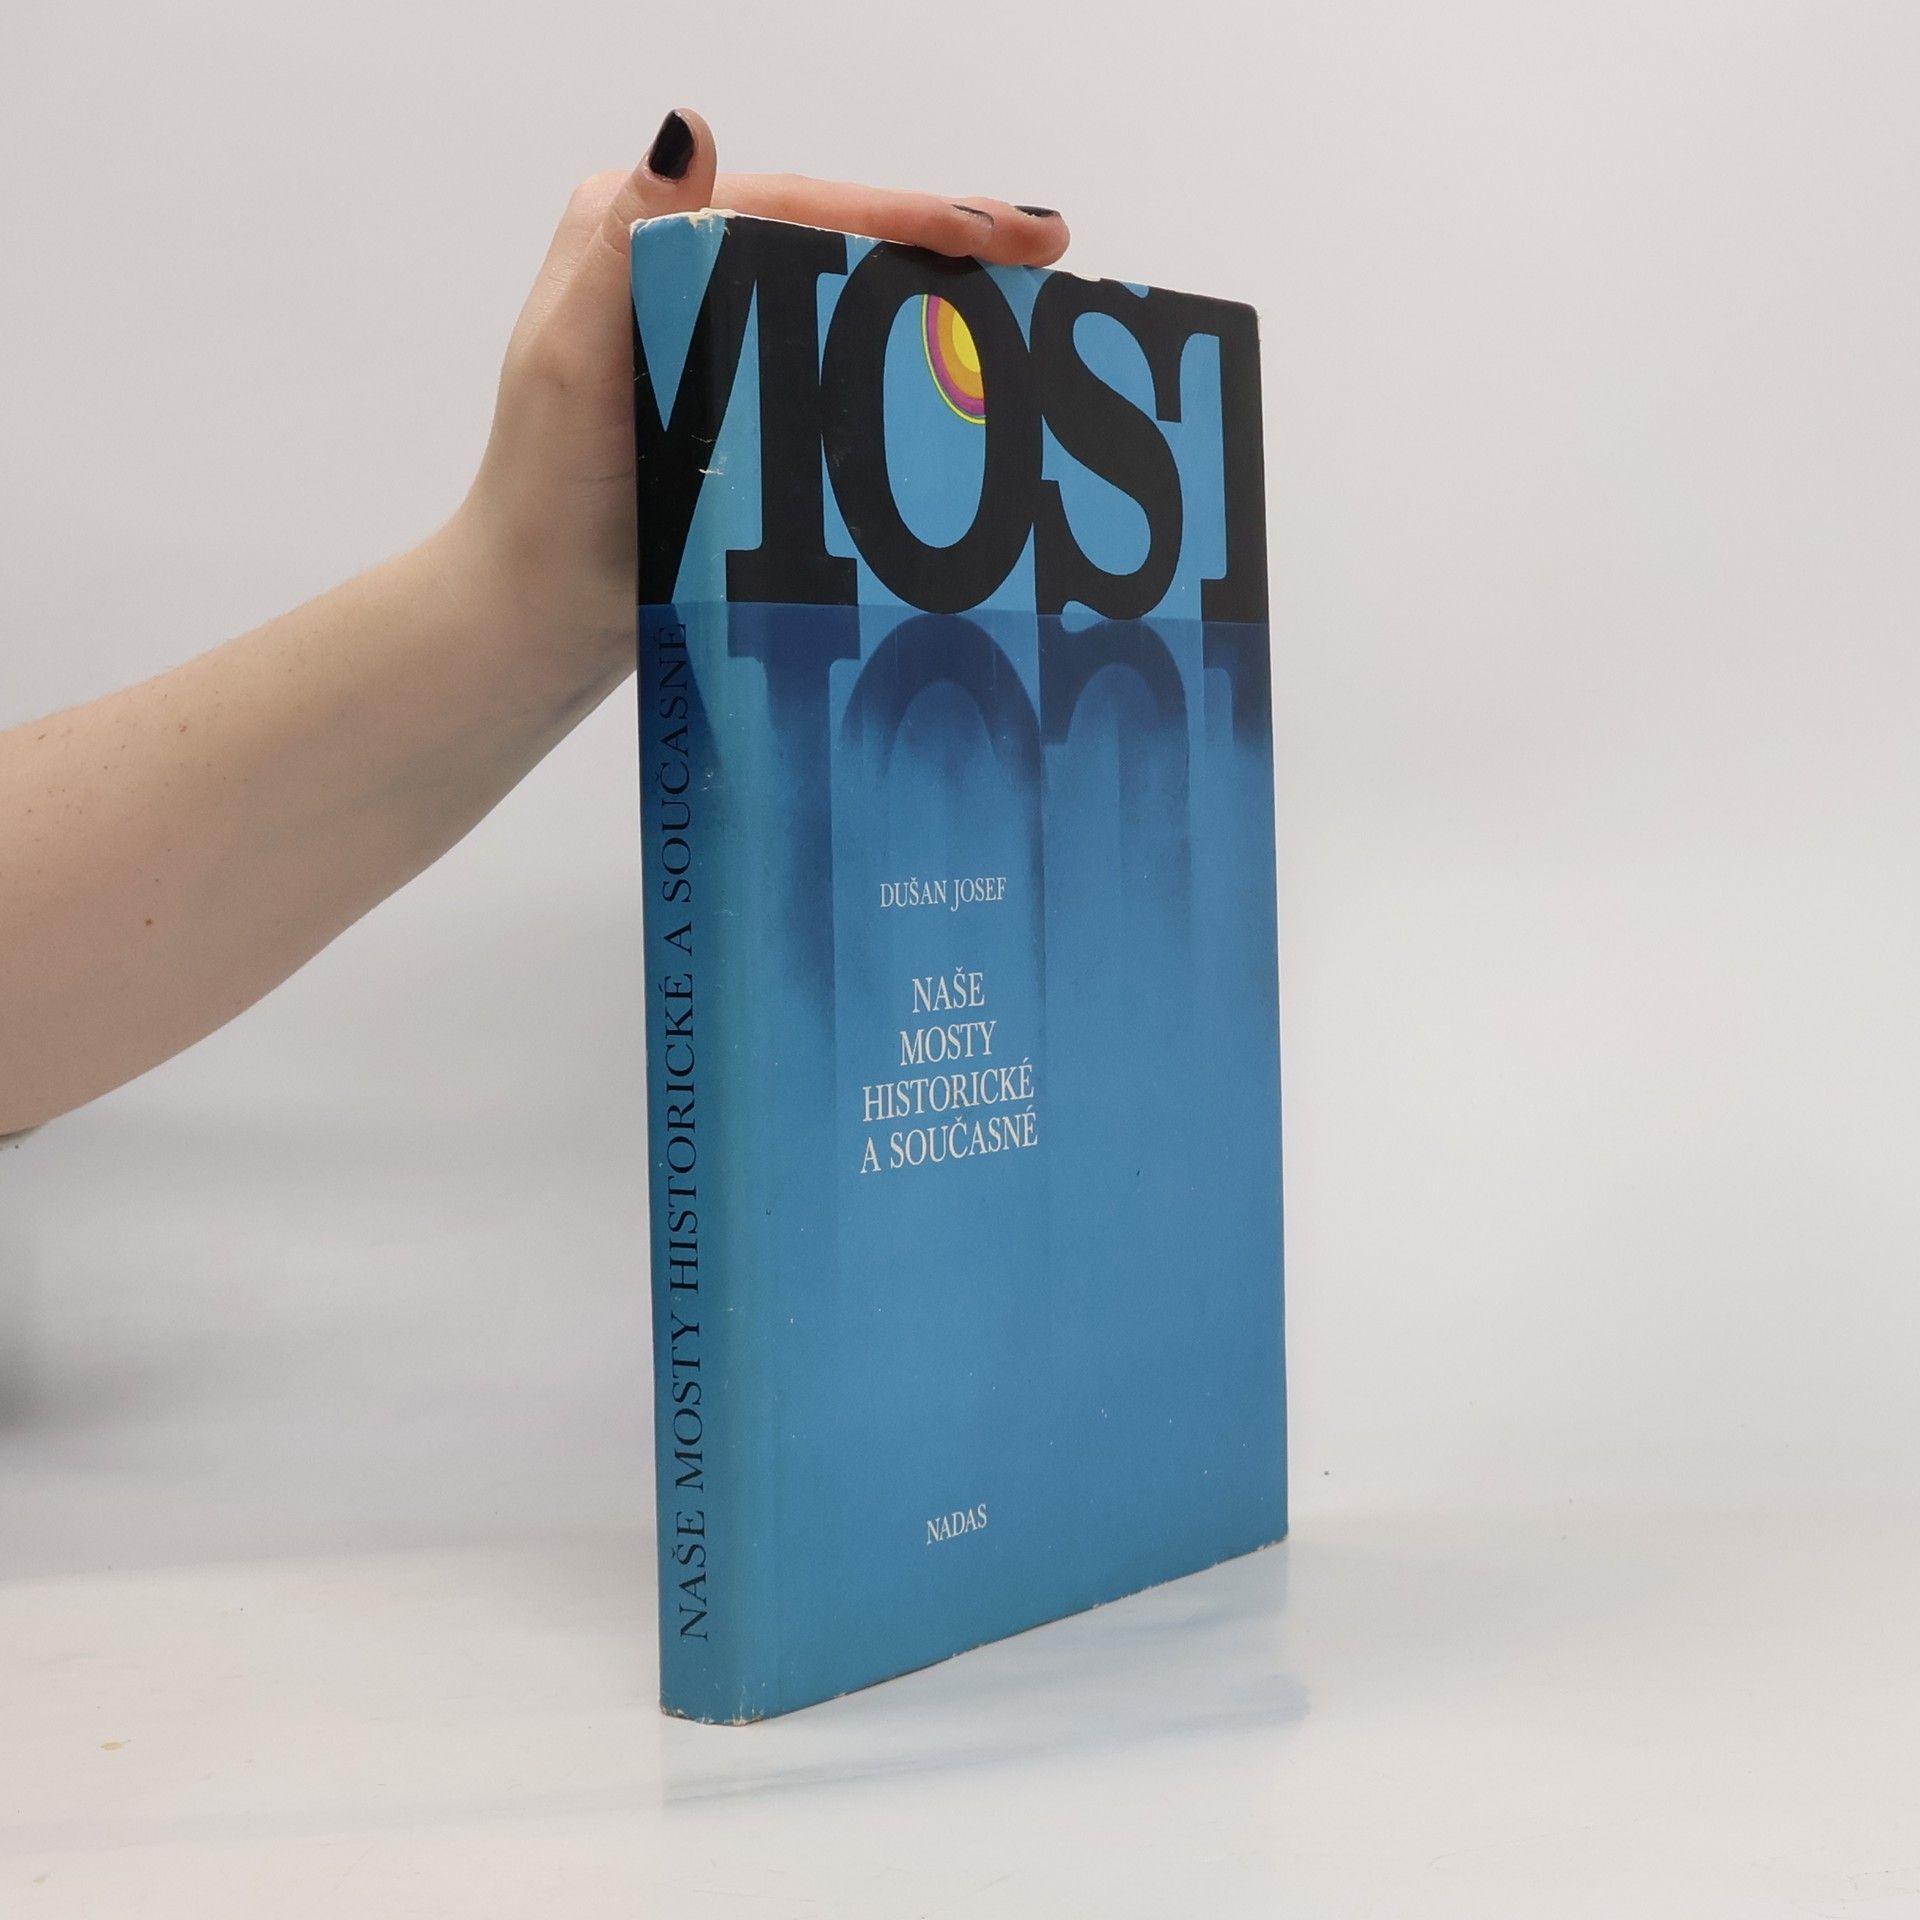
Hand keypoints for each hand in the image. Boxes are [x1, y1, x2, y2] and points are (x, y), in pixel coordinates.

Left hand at [448, 109, 1070, 703]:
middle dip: (941, 241)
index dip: (901, 213)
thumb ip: (627, 248)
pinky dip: (901, 365)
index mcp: (639, 232)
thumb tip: (686, 133)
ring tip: (1029, 302)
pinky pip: (835, 364)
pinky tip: (965, 373)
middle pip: (832, 240)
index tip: (990, 231)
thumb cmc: (549, 493)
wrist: (542, 610)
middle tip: (1044, 251)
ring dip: (935, 299)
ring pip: (843, 299)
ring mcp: (715, 335)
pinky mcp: (740, 399)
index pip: (793, 205)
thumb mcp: (574, 359)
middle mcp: (680, 268)